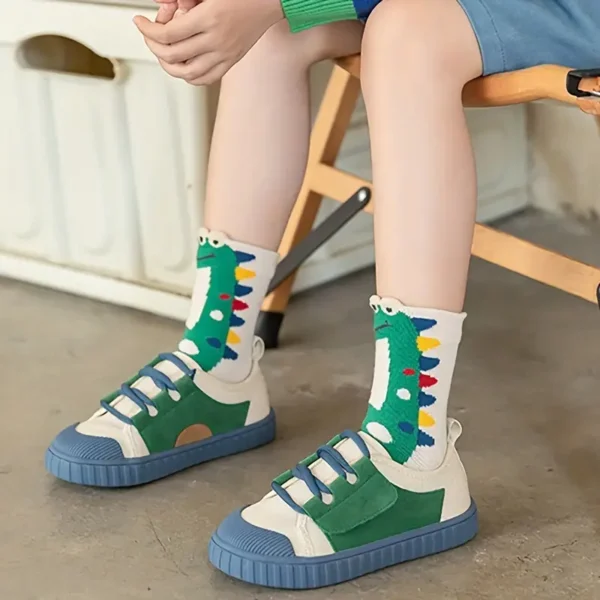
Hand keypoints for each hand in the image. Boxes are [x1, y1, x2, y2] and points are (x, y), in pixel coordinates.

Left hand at [134, 0, 283, 85]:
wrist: (271, 2)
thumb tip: (162, 4)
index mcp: (209, 18)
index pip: (167, 34)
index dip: (147, 31)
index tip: (139, 22)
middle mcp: (216, 40)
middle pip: (173, 55)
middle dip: (153, 46)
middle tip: (149, 36)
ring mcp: (225, 55)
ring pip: (187, 73)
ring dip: (168, 65)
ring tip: (162, 53)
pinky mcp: (231, 62)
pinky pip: (205, 78)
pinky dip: (189, 76)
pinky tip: (182, 64)